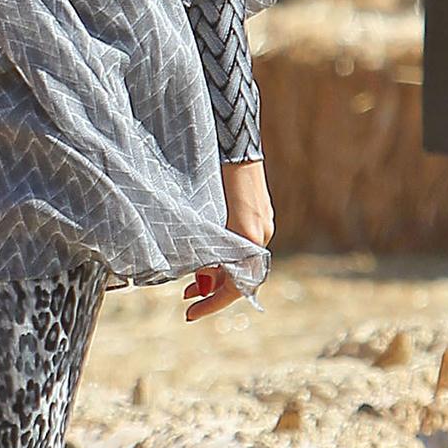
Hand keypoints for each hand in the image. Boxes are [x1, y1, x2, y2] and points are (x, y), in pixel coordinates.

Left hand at [184, 158, 274, 322]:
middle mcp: (259, 232)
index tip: (190, 313)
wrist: (234, 135)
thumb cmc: (213, 168)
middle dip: (214, 293)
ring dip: (217, 276)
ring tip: (192, 287)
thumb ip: (208, 246)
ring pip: (240, 262)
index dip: (214, 302)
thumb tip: (203, 280)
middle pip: (241, 277)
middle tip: (187, 303)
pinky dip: (223, 259)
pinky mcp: (254, 213)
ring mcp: (260, 222)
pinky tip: (206, 260)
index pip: (237, 284)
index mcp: (248, 234)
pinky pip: (241, 247)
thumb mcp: (205, 210)